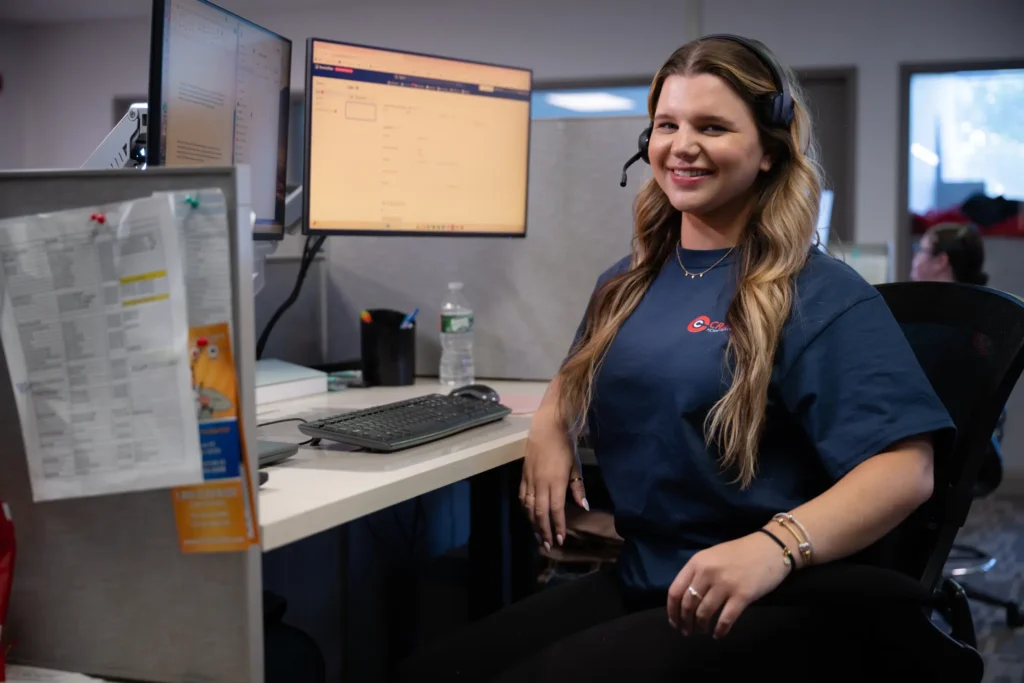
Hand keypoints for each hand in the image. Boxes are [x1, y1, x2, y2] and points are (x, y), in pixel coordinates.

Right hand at [518, 411, 588, 549]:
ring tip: (537, 535)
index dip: (557, 526)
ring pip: (528, 507)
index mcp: (556, 482)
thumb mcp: (576, 466)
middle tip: (546, 545)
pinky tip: (528, 515)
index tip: (559, 540)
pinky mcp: (523, 475)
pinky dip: (524, 508)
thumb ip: (578, 488)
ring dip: (532, 523)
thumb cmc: (565, 446)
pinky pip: (522, 496)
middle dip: (543, 530)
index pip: (556, 510)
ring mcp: (530, 479)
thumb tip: (584, 507)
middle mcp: (541, 483)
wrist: (547, 427)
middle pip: (540, 512)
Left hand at [667, 531, 790, 638]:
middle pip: (688, 605)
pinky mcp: (742, 596)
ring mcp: (725, 584)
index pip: (675, 591)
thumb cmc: (740, 553)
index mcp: (697, 562)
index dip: (672, 611)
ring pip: (704, 613)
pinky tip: (718, 635)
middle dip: (685, 622)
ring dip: (701, 627)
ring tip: (703, 631)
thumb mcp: (712, 556)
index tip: (674, 622)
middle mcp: (707, 573)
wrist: (770, 548)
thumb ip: (698, 573)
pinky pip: (725, 619)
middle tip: (687, 631)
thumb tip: (685, 599)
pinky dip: (720, 631)